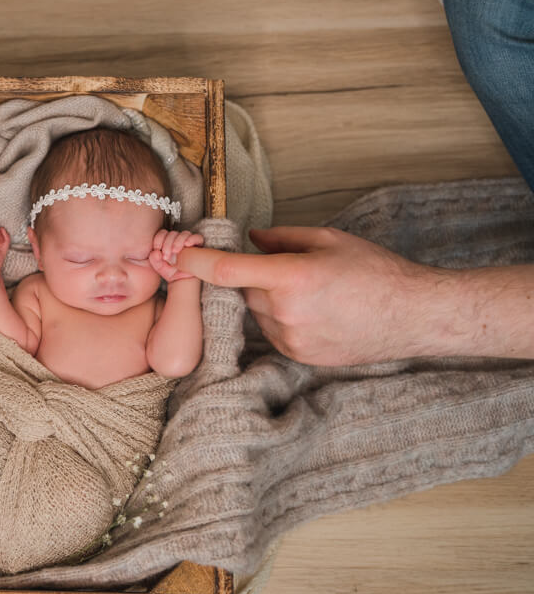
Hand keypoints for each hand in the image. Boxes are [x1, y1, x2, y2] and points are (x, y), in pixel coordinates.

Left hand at [149, 229, 203, 281]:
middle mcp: (177, 240)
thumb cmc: (171, 272)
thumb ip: (154, 260)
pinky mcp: (198, 246)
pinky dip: (192, 239)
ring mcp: (188, 242)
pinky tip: (187, 245)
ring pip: (184, 234)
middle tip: (166, 257)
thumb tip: (156, 252)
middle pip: (172, 233)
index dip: (158, 239)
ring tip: (176, 252)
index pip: (162, 233)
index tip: (157, 249)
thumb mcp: (159, 267)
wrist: (184, 281)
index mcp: (167, 242)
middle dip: (167, 244)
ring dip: (178, 241)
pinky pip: (197, 237)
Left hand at [175, 226, 450, 365]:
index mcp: (293, 276)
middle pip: (243, 290)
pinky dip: (281, 319)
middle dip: (253, 278)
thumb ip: (282, 237)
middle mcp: (286, 312)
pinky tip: (316, 312)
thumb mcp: (329, 240)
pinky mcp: (297, 356)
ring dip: (268, 300)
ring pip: (256, 313)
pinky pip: (272, 332)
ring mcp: (291, 339)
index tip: (178, 256)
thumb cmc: (376, 272)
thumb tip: (250, 238)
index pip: (227, 271)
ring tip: (312, 293)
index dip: (196, 263)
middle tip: (286, 269)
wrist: (414, 316)